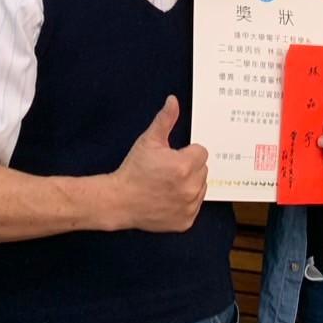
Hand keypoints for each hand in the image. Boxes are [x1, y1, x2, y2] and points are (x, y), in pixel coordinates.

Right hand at [111, 95, 207, 232]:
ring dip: (189, 184)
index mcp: (185, 165)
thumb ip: (165, 119)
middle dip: (189, 168)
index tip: (171, 158)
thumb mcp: (148, 141)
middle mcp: (190, 187)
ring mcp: (189, 206)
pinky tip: (168, 199)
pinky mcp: (186, 221)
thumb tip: (173, 100)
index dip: (186, 152)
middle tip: (167, 171)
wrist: (119, 201)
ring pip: (200, 187)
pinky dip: (185, 202)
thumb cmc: (134, 169)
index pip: (201, 152)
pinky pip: (195, 206)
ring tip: (167, 185)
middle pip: (202, 169)